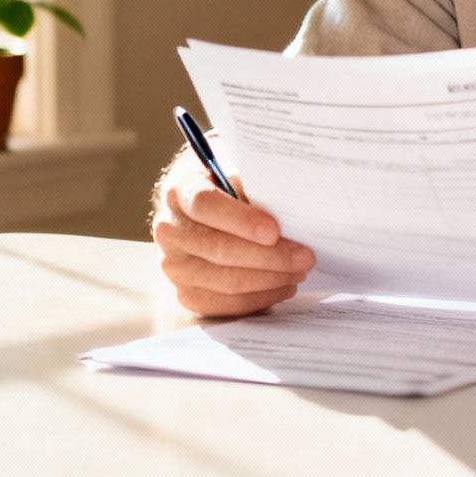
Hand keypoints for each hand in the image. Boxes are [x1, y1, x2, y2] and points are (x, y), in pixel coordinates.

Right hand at [150, 156, 313, 316]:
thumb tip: (292, 208)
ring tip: (299, 272)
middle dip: (268, 256)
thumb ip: (256, 187)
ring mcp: (175, 265)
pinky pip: (224, 304)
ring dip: (269, 279)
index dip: (241, 220)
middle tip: (305, 257)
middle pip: (218, 249)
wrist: (206, 209)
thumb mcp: (239, 172)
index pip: (205, 205)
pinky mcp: (186, 292)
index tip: (274, 231)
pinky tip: (283, 286)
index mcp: (180, 191)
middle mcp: (170, 230)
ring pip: (224, 281)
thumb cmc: (230, 187)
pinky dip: (258, 298)